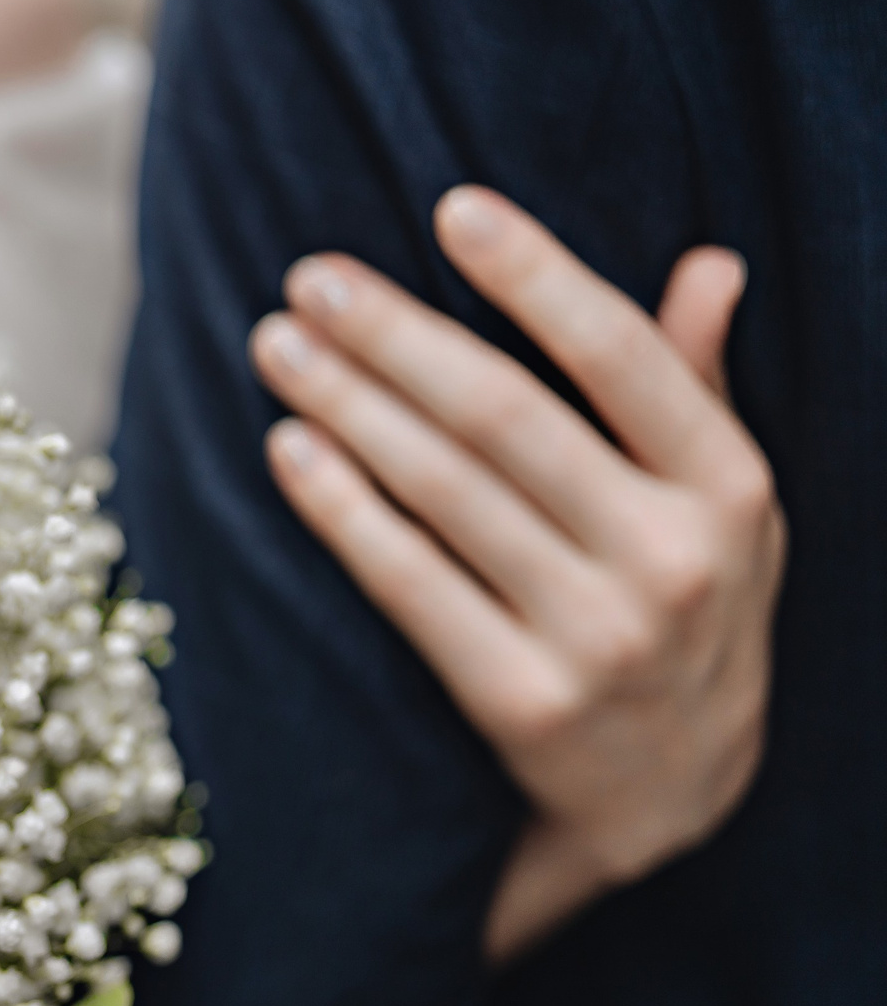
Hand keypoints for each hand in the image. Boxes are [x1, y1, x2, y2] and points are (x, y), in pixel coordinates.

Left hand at [249, 185, 784, 962]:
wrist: (675, 798)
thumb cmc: (682, 607)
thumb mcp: (720, 506)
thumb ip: (694, 385)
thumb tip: (709, 262)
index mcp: (728, 487)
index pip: (621, 357)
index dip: (536, 275)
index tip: (451, 207)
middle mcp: (672, 559)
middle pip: (506, 418)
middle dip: (396, 338)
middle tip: (308, 277)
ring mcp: (598, 638)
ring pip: (445, 494)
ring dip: (348, 407)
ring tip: (277, 345)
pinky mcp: (521, 703)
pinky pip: (409, 585)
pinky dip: (341, 510)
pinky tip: (287, 449)